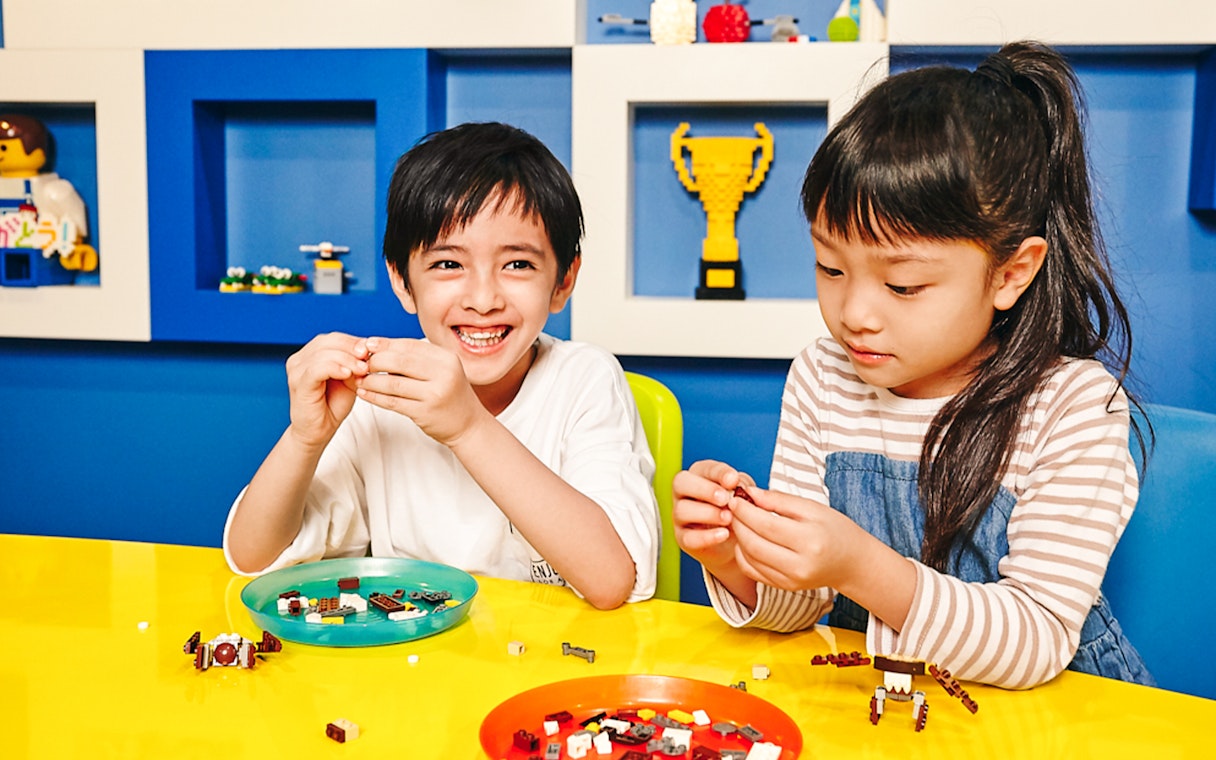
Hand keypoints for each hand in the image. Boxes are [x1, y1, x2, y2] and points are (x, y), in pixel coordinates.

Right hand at [284, 332, 369, 448]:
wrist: (318, 431)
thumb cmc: (332, 405)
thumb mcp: (349, 379)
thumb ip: (354, 364)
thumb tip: (368, 349)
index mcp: (311, 354)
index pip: (334, 338)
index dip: (353, 341)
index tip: (372, 349)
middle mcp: (300, 359)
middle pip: (328, 341)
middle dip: (351, 347)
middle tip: (368, 356)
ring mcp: (297, 370)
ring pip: (323, 353)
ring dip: (346, 359)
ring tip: (362, 369)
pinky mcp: (299, 383)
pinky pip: (316, 369)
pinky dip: (334, 368)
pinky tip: (347, 374)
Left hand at [356, 337, 487, 445]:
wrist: (467, 424)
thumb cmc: (449, 394)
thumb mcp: (441, 370)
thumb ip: (417, 358)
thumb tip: (379, 347)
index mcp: (446, 358)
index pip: (410, 345)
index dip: (386, 344)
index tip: (368, 344)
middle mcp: (443, 373)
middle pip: (400, 362)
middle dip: (376, 361)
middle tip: (361, 364)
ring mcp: (435, 394)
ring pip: (393, 383)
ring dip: (371, 381)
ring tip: (359, 380)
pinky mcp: (425, 412)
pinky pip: (393, 402)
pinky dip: (375, 397)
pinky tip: (364, 394)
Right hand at [672, 460, 755, 577]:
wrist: (737, 541)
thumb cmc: (738, 511)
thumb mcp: (744, 494)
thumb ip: (742, 485)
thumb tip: (738, 484)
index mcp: (699, 476)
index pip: (702, 468)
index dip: (718, 472)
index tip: (733, 480)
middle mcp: (684, 494)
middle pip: (681, 483)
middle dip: (705, 489)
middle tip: (725, 499)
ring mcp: (680, 517)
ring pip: (682, 510)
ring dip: (708, 513)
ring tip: (729, 518)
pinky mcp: (683, 538)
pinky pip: (688, 538)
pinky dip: (706, 536)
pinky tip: (724, 534)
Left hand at [729, 486, 863, 592]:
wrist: (852, 562)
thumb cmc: (835, 530)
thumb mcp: (813, 508)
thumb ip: (779, 500)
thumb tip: (749, 493)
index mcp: (810, 541)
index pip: (766, 525)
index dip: (745, 511)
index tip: (735, 498)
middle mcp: (799, 565)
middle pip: (753, 543)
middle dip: (738, 523)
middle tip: (732, 508)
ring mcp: (791, 580)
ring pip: (749, 558)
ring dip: (738, 538)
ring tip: (739, 521)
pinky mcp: (784, 587)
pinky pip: (753, 571)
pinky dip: (743, 554)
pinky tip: (746, 539)